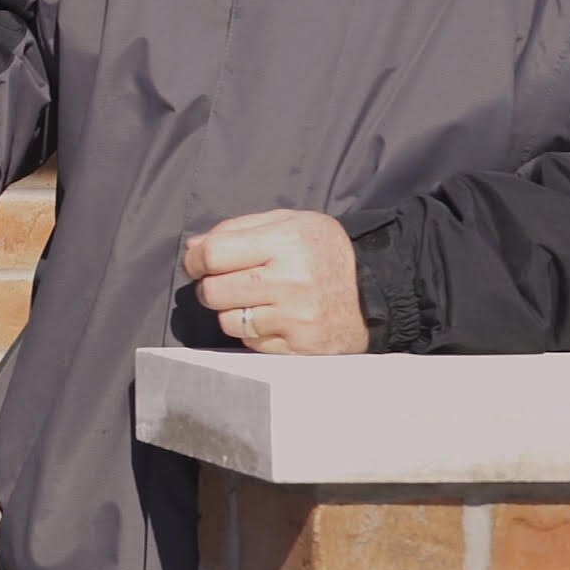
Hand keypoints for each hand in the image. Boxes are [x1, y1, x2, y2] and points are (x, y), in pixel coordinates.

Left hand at [181, 211, 367, 355]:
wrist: (377, 289)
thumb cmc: (324, 251)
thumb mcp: (288, 223)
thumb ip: (237, 230)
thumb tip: (192, 249)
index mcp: (286, 242)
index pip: (213, 255)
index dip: (195, 260)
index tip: (198, 263)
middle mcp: (291, 281)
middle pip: (212, 292)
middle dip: (212, 287)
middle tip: (228, 283)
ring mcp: (296, 318)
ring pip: (227, 321)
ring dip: (231, 311)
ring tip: (255, 300)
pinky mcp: (300, 346)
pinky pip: (251, 341)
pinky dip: (254, 331)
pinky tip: (274, 318)